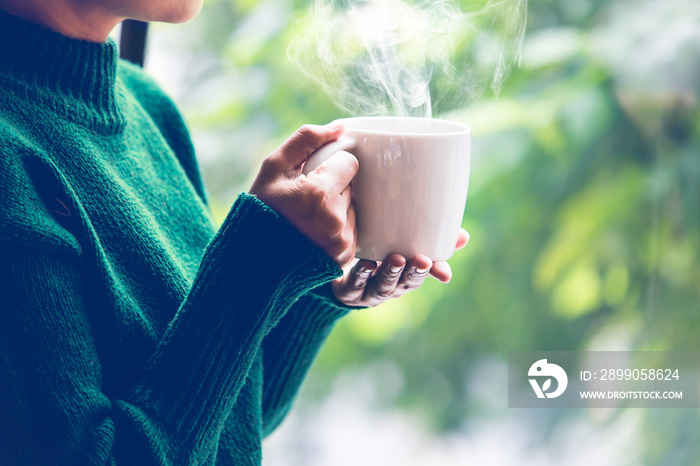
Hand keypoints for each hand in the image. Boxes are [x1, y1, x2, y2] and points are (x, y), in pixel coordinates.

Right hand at [249, 124, 358, 266]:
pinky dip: (338, 227)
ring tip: (309, 218)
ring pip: (353, 207)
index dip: (331, 166)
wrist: (255, 257)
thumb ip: (306, 140)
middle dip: (332, 188)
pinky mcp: (346, 255)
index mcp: (319, 194)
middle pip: (351, 186)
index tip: (314, 176)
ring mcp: (342, 241)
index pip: (349, 163)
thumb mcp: (273, 168)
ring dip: (337, 207)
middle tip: (306, 200)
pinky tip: (315, 232)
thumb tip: (340, 128)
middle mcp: (335, 220)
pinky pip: (352, 228)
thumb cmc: (261, 209)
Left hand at [332, 229, 469, 306]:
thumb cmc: (375, 253)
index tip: (445, 273)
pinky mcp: (348, 290)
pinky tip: (366, 264)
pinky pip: (355, 284)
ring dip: (391, 273)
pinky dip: (361, 275)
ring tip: (396, 260)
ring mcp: (369, 290)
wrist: (335, 268)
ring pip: (382, 286)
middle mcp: (390, 287)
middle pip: (405, 284)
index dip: (435, 274)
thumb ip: (430, 239)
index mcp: (405, 276)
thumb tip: (465, 236)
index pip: (424, 276)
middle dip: (415, 274)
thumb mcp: (402, 245)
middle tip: (422, 261)